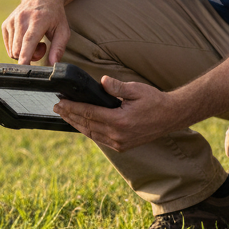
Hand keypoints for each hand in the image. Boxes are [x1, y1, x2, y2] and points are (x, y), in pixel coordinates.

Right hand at [1, 0, 70, 64]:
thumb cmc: (55, 15)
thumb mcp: (63, 30)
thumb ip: (59, 48)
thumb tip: (53, 64)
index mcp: (38, 19)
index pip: (29, 40)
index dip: (25, 54)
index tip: (23, 66)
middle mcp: (22, 19)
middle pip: (18, 49)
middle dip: (30, 56)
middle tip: (42, 47)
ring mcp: (11, 21)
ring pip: (13, 50)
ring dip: (24, 52)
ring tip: (35, 40)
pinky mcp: (5, 24)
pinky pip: (9, 47)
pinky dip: (18, 47)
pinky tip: (26, 38)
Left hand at [56, 76, 181, 151]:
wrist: (171, 117)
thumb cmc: (154, 101)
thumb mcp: (136, 89)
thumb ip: (117, 87)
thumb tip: (102, 81)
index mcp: (120, 121)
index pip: (89, 113)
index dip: (72, 108)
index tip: (60, 102)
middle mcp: (117, 135)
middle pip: (86, 125)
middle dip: (70, 115)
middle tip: (56, 107)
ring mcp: (119, 143)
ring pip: (91, 134)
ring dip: (76, 124)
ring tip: (65, 115)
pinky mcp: (122, 146)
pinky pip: (99, 139)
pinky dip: (88, 131)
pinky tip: (81, 124)